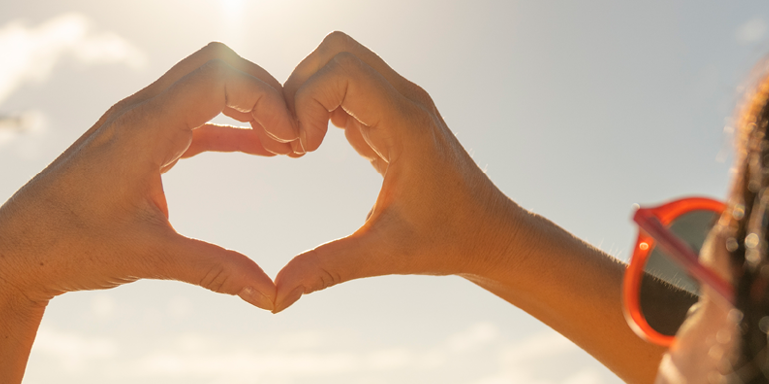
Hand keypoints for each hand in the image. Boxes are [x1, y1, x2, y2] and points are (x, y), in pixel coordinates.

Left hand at [0, 41, 298, 311]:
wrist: (14, 250)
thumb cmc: (70, 247)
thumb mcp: (149, 257)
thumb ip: (215, 269)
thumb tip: (269, 294)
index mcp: (143, 127)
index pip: (219, 77)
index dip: (266, 99)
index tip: (293, 140)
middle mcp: (139, 112)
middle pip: (215, 65)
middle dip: (262, 90)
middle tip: (297, 135)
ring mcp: (135, 122)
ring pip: (203, 85)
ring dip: (246, 105)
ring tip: (287, 143)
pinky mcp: (135, 140)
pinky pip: (192, 116)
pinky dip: (227, 125)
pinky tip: (260, 148)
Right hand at [270, 32, 532, 309]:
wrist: (492, 234)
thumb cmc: (448, 241)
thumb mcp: (384, 256)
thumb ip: (328, 268)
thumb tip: (276, 297)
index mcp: (407, 125)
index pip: (342, 72)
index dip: (306, 102)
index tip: (302, 151)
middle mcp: (406, 101)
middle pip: (336, 52)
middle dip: (300, 88)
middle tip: (294, 142)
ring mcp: (401, 103)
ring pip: (341, 61)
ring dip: (309, 94)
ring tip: (302, 145)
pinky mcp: (394, 114)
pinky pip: (349, 85)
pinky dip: (322, 105)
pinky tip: (317, 147)